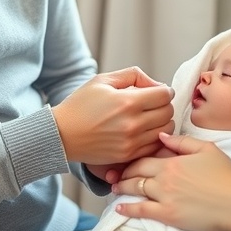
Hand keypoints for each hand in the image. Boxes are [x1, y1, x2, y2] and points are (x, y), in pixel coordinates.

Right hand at [52, 67, 173, 165]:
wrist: (62, 134)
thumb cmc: (81, 104)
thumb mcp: (103, 80)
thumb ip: (134, 75)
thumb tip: (157, 85)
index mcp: (127, 102)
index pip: (165, 95)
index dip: (164, 90)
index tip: (158, 91)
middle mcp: (132, 124)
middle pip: (168, 112)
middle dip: (164, 105)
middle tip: (153, 104)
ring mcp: (131, 142)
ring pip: (165, 130)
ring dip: (162, 122)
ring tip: (149, 117)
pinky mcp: (128, 155)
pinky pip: (155, 146)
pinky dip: (154, 137)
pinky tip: (144, 131)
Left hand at [111, 131, 230, 230]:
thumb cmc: (226, 174)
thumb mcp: (207, 149)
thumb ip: (182, 142)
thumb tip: (160, 135)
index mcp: (173, 161)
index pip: (144, 157)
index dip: (132, 158)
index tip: (124, 159)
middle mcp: (165, 178)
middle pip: (136, 173)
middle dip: (123, 172)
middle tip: (113, 174)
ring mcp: (165, 197)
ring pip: (136, 190)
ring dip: (122, 188)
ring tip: (114, 188)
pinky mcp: (168, 215)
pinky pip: (142, 211)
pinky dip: (128, 208)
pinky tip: (119, 207)